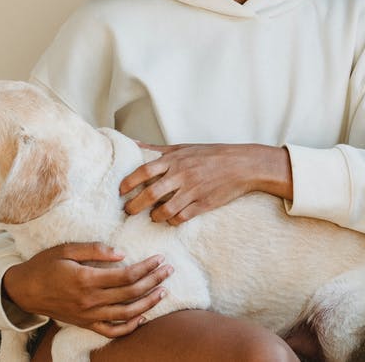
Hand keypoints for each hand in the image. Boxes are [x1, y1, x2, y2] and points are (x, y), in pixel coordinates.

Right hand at [2, 243, 172, 337]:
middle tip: (168, 270)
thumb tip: (122, 253)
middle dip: (153, 281)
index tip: (160, 259)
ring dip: (148, 303)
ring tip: (163, 291)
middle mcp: (89, 300)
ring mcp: (88, 315)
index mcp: (86, 279)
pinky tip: (142, 316)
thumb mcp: (66, 249)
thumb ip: (95, 250)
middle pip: (130, 293)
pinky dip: (129, 326)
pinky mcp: (84, 324)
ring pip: (126, 313)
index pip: (126, 275)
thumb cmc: (45, 265)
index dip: (146, 267)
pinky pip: (111, 331)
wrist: (24, 290)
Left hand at [120, 143, 290, 224]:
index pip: (144, 171)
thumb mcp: (184, 147)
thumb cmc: (212, 154)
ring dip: (154, 216)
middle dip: (135, 206)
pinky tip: (171, 219)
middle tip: (128, 211)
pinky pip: (181, 217)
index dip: (129, 182)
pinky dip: (172, 221)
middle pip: (150, 193)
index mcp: (175, 159)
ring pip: (165, 210)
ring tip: (152, 216)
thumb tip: (134, 144)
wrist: (242, 165)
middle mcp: (182, 174)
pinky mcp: (203, 204)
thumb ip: (158, 149)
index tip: (121, 191)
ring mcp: (193, 190)